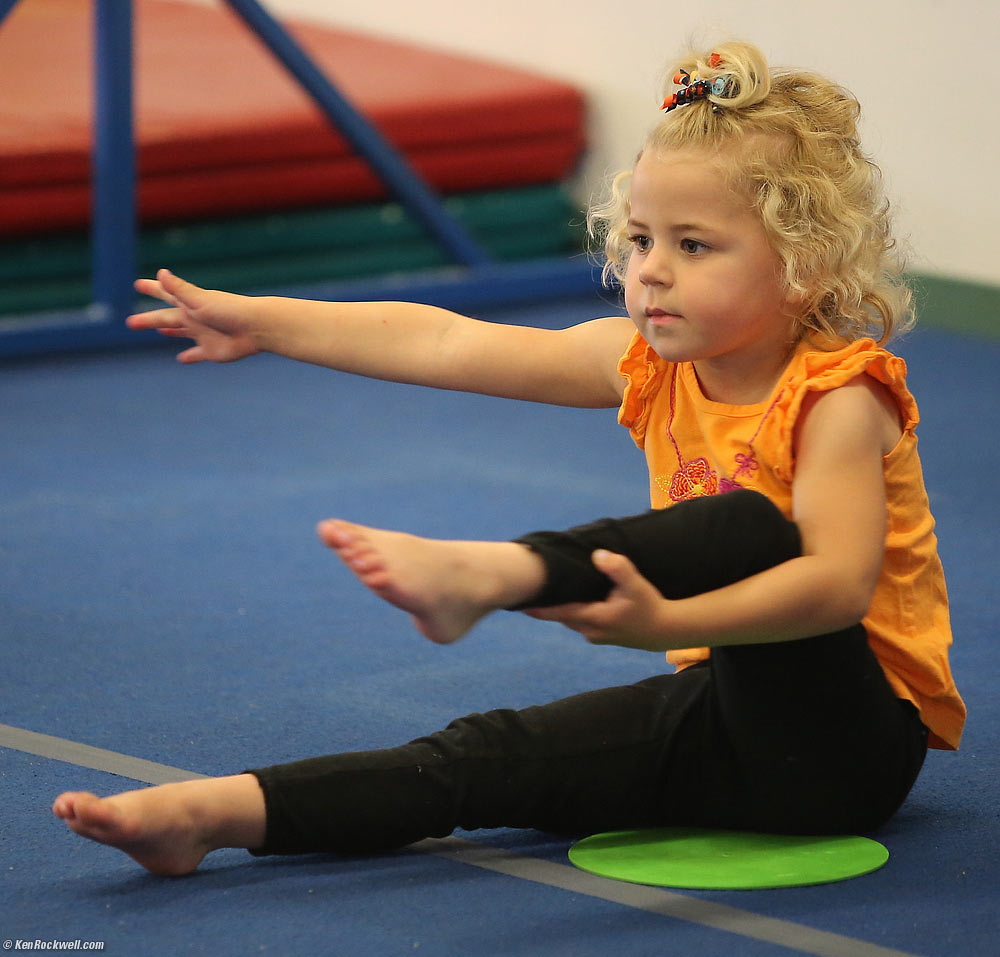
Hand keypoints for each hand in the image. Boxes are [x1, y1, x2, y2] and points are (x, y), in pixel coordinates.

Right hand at [126, 269, 259, 363]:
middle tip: (130, 322)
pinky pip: (197, 354)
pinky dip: (189, 356)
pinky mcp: (212, 351)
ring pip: (181, 333)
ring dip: (169, 332)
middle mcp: (194, 318)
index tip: (138, 284)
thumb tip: (160, 273)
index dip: (152, 289)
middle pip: (166, 318)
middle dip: (149, 319)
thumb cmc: (229, 310)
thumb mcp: (199, 300)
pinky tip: (181, 359)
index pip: (166, 294)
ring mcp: (203, 334)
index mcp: (190, 304)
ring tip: (160, 332)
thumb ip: (179, 289)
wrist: (256, 328)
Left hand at [524, 550, 675, 649]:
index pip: (560, 612)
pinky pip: (578, 620)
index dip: (539, 608)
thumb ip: (618, 569)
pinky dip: (571, 610)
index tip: (520, 603)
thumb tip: (598, 555)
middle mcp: (589, 630)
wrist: (663, 630)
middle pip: (561, 615)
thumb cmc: (649, 606)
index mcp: (595, 618)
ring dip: (559, 607)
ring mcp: (593, 634)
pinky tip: (568, 598)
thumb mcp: (636, 585)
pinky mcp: (598, 634)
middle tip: (528, 588)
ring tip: (544, 591)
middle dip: (546, 603)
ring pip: (569, 618)